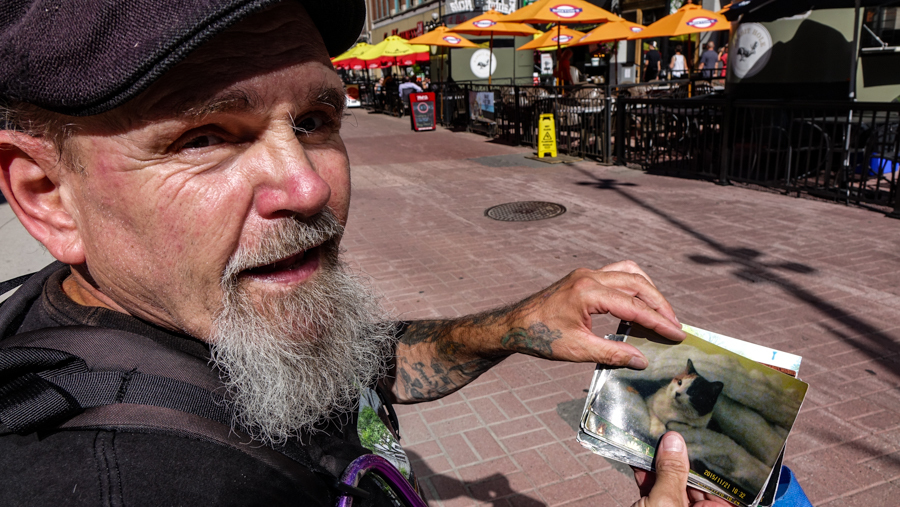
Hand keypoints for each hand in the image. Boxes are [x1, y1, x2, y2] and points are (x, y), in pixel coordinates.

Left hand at [501, 260, 684, 368]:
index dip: (658, 322)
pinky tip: (639, 303)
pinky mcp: (583, 277)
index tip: (677, 335)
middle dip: (660, 305)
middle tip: (676, 326)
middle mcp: (589, 276)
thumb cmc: (540, 337)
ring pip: (629, 273)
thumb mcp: (578, 350)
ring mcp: (586, 274)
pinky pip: (617, 273)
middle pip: (637, 284)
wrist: (513, 325)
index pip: (633, 306)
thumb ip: (612, 354)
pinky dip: (633, 285)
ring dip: (649, 291)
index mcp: (588, 292)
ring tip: (662, 314)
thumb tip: (643, 361)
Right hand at [632, 432, 731, 506]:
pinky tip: (639, 454)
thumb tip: (673, 441)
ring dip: (660, 461)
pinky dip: (645, 473)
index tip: (708, 434)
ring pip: (671, 480)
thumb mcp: (665, 503)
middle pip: (694, 478)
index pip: (722, 484)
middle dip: (682, 455)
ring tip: (654, 437)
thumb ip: (671, 473)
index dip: (716, 460)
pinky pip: (653, 487)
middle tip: (675, 430)